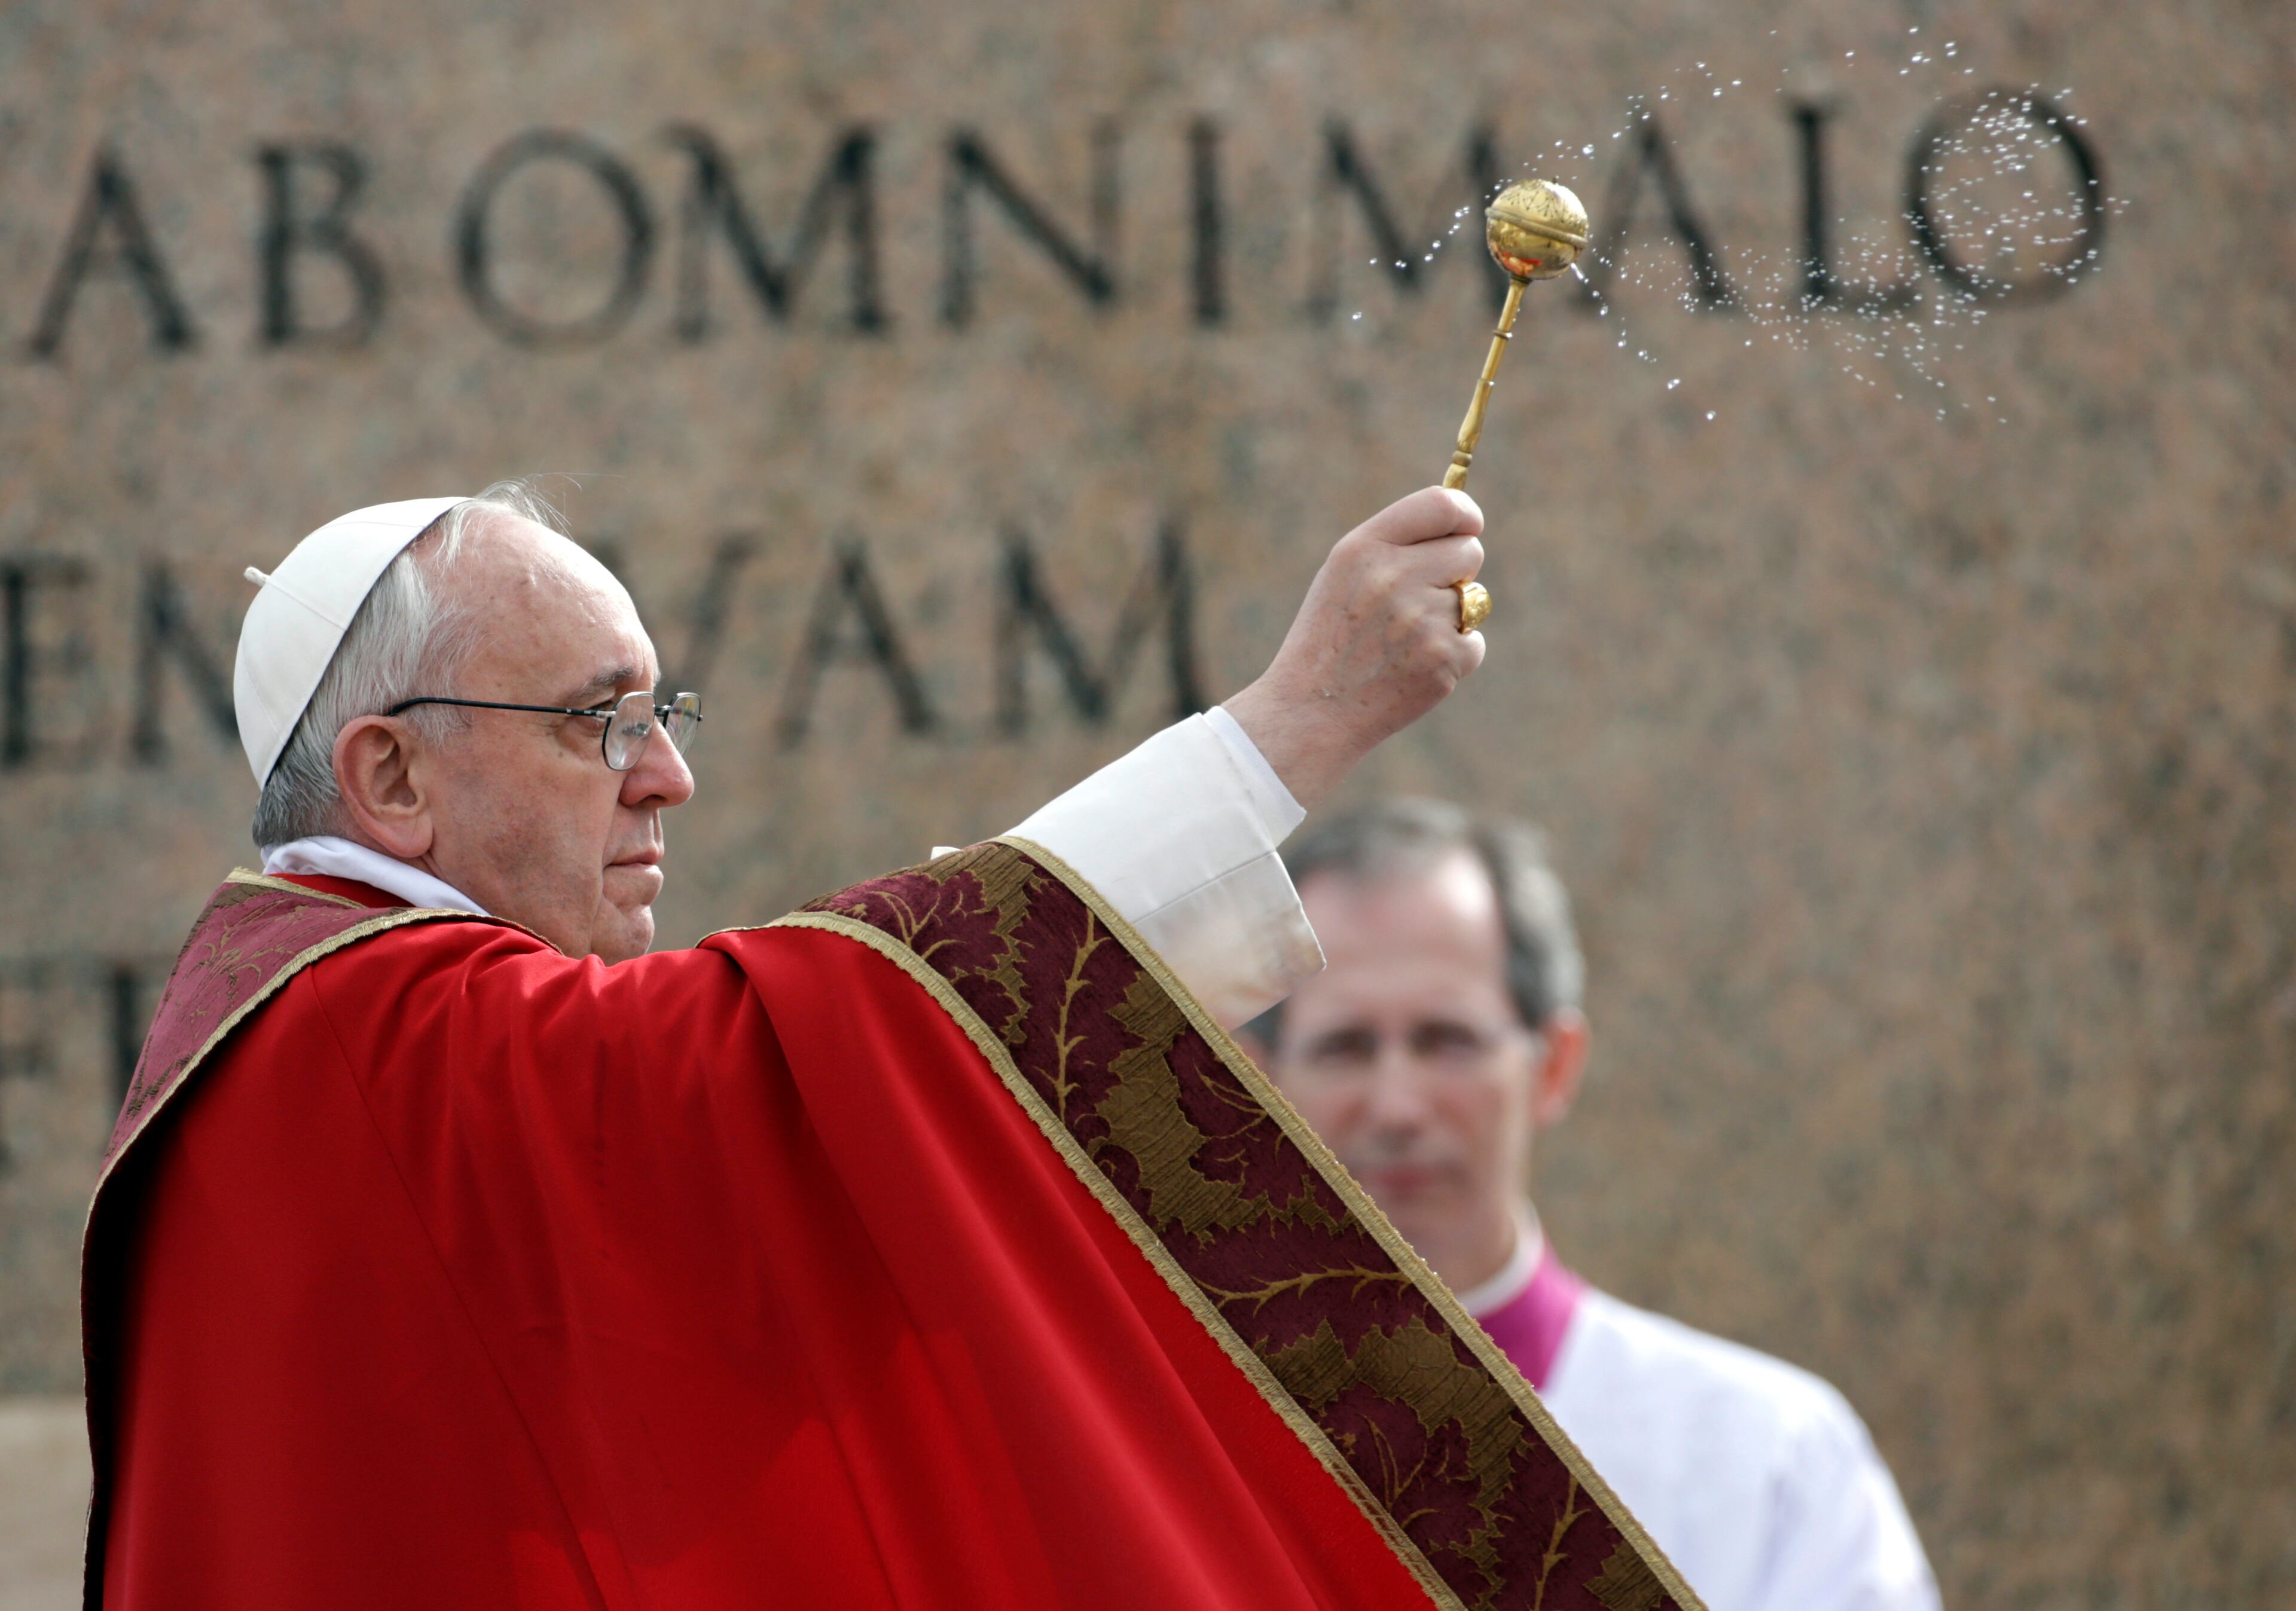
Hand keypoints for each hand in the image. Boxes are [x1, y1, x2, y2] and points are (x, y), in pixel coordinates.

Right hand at [1223, 487, 1485, 808]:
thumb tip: (1463, 522)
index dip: (1464, 514)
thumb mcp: (1344, 574)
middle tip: (1417, 599)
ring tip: (1404, 640)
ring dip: (1450, 617)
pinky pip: (1474, 641)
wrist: (1312, 711)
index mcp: (1364, 549)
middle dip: (1454, 572)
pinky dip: (1452, 655)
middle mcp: (1394, 578)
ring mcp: (1422, 620)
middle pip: (1469, 551)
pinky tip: (1411, 667)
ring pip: (1474, 599)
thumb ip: (1396, 541)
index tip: (1466, 526)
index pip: (1441, 505)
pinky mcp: (1443, 660)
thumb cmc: (1330, 636)